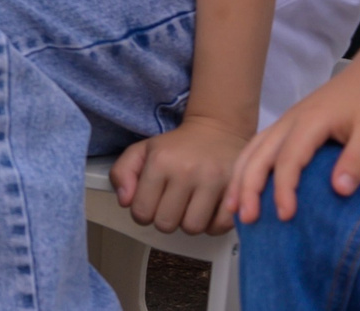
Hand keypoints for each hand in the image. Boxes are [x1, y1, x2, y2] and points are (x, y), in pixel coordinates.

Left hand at [111, 115, 249, 235]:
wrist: (217, 130)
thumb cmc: (177, 146)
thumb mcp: (143, 150)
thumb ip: (122, 173)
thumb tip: (125, 202)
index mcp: (160, 161)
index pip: (142, 211)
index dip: (142, 213)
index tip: (149, 204)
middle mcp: (187, 171)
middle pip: (166, 224)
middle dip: (164, 219)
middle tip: (170, 206)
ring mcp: (214, 181)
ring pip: (193, 228)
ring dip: (188, 223)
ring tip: (189, 207)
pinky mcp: (236, 191)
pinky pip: (219, 227)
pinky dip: (211, 225)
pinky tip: (207, 210)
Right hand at [232, 60, 359, 224]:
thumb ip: (358, 159)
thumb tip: (340, 190)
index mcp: (309, 123)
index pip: (288, 160)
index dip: (283, 189)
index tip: (285, 216)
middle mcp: (288, 122)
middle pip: (259, 155)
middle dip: (249, 187)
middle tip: (247, 219)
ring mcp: (283, 123)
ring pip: (252, 151)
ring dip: (240, 178)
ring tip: (234, 208)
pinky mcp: (284, 127)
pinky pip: (257, 147)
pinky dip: (245, 167)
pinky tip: (243, 185)